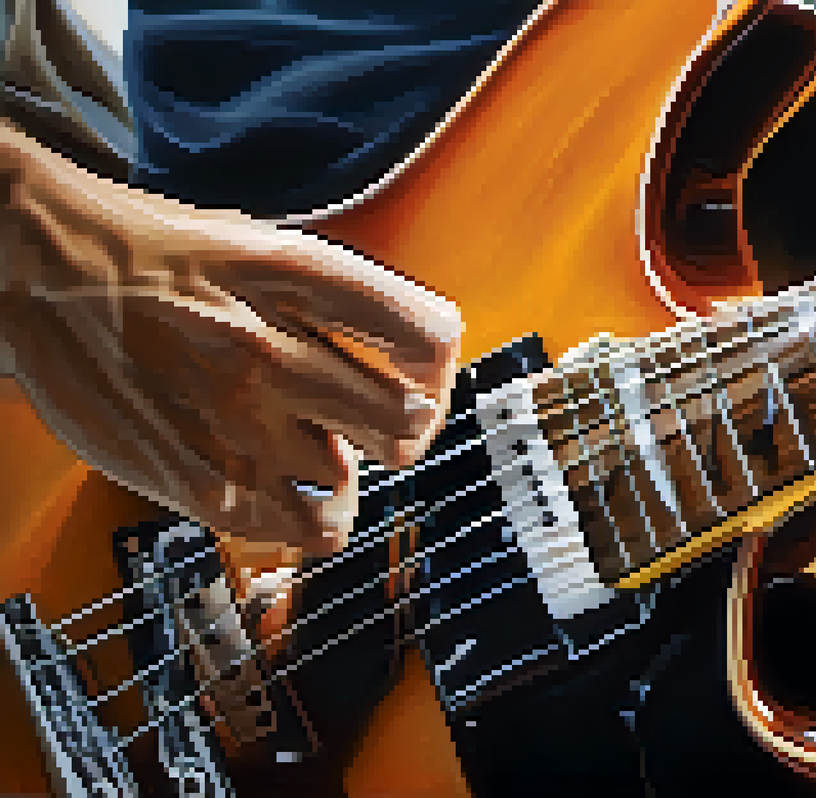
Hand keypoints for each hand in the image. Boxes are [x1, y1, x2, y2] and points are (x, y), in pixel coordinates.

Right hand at [0, 123, 460, 555]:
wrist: (38, 267)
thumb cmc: (158, 255)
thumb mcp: (263, 243)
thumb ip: (342, 297)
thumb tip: (420, 352)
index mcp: (295, 278)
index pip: (429, 336)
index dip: (439, 362)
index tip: (422, 371)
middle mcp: (269, 348)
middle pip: (405, 422)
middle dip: (406, 426)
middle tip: (383, 422)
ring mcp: (229, 419)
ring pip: (352, 481)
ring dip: (347, 472)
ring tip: (319, 452)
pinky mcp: (192, 478)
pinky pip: (297, 530)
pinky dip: (313, 523)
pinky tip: (299, 499)